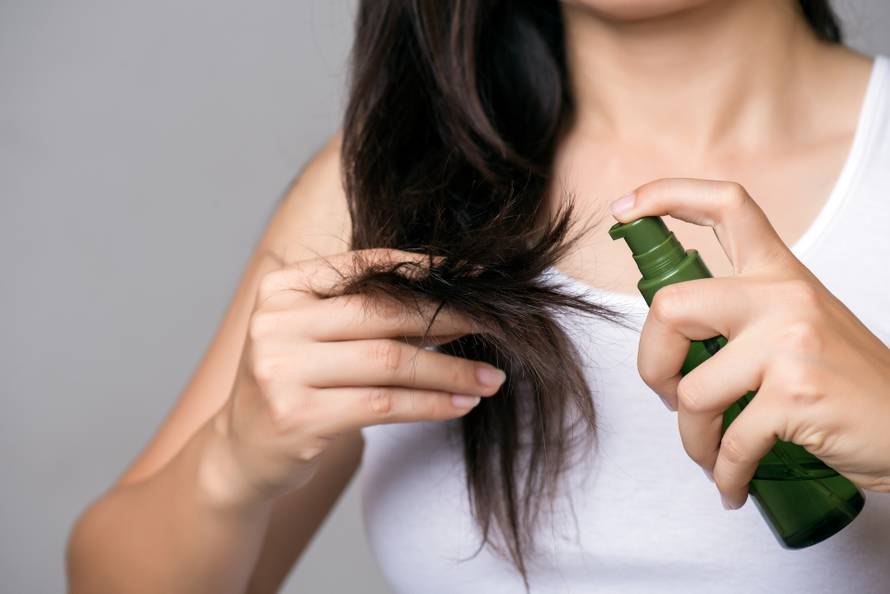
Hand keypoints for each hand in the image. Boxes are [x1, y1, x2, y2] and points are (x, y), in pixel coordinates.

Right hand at [204, 249, 505, 506]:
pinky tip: (460, 403)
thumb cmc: (293, 384)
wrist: (241, 451)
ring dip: (450, 370)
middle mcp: (276, 322)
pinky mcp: (298, 417)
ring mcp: (282, 370)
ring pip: (390, 361)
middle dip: (449, 320)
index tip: (476, 277)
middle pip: (382, 313)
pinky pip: (384, 404)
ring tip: (490, 378)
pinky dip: (430, 403)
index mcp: (282, 288)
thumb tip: (453, 303)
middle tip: (498, 326)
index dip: (425, 270)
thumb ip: (364, 313)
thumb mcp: (313, 336)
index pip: (365, 267)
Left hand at [609, 178, 889, 509]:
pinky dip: (722, 473)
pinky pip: (730, 441)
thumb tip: (669, 340)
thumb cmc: (847, 384)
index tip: (625, 210)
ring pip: (692, 390)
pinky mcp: (796, 394)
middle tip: (668, 394)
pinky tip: (731, 485)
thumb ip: (742, 316)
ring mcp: (790, 343)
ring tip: (711, 453)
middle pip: (671, 307)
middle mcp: (783, 296)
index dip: (666, 196)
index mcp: (780, 273)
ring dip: (691, 437)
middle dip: (651, 363)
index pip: (725, 206)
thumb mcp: (799, 325)